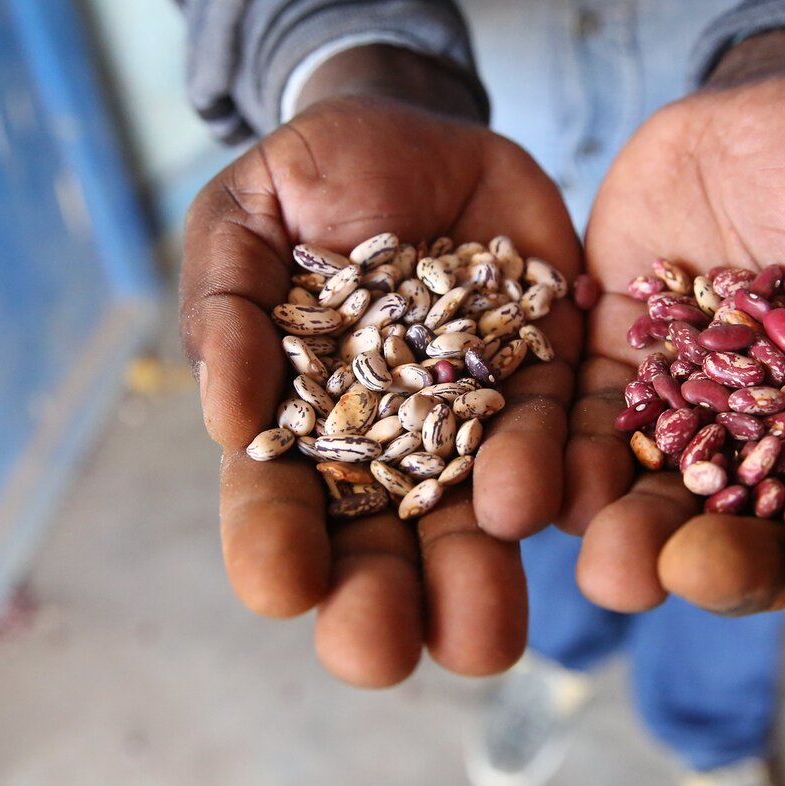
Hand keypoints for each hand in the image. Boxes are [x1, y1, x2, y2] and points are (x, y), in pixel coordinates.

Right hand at [181, 48, 582, 686]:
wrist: (419, 131)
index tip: (280, 588)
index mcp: (302, 421)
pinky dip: (555, 475)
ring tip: (480, 640)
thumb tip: (227, 419)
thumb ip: (226, 304)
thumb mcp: (242, 219)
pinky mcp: (548, 379)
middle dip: (379, 602)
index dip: (274, 545)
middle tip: (379, 654)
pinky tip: (554, 510)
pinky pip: (558, 435)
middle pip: (381, 541)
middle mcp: (390, 443)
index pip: (279, 499)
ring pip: (475, 517)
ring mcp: (474, 418)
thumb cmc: (309, 181)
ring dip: (476, 579)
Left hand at [562, 28, 784, 651]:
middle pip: (750, 528)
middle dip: (725, 565)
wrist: (765, 105)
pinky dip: (563, 462)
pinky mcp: (609, 366)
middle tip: (697, 577)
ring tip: (613, 570)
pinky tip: (545, 493)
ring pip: (654, 496)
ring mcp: (681, 409)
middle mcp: (768, 441)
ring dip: (631, 539)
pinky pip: (581, 425)